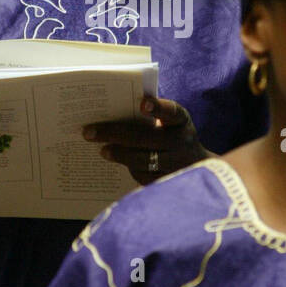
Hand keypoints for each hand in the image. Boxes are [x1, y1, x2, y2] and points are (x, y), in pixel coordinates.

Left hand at [83, 95, 207, 185]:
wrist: (197, 165)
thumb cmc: (173, 136)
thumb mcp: (170, 123)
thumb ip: (150, 116)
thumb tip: (111, 114)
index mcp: (181, 121)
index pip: (171, 112)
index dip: (158, 108)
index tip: (142, 104)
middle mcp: (183, 142)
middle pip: (146, 137)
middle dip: (114, 134)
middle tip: (89, 132)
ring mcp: (178, 164)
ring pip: (144, 160)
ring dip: (120, 154)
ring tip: (102, 151)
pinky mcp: (169, 182)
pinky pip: (145, 177)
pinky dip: (130, 169)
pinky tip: (117, 162)